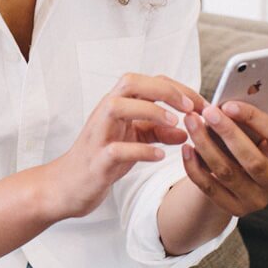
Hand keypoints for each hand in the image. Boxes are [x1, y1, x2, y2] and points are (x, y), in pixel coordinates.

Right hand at [45, 74, 204, 219]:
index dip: (176, 87)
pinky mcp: (96, 160)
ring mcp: (98, 135)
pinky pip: (117, 149)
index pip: (146, 81)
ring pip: (117, 106)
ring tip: (175, 124)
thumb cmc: (101, 160)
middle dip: (163, 90)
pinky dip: (141, 150)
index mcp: (116, 105)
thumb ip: (158, 133)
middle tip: (189, 106)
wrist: (68, 186)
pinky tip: (160, 155)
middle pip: (130, 82)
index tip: (199, 103)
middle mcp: (105, 113)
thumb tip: (187, 131)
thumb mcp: (133, 141)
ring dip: (150, 111)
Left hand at [180, 76, 267, 217]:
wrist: (240, 179)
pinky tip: (186, 147)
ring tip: (190, 122)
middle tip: (206, 110)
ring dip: (205, 145)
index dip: (254, 117)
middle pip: (252, 159)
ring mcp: (256, 200)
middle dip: (227, 132)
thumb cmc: (255, 143)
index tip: (228, 102)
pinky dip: (195, 167)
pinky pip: (209, 188)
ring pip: (226, 172)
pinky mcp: (233, 208)